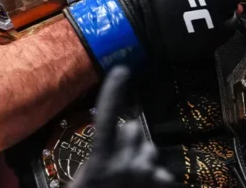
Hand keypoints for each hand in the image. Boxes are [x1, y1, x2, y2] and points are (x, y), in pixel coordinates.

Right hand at [71, 66, 174, 187]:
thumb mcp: (80, 181)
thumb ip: (95, 158)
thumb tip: (107, 142)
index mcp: (100, 160)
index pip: (106, 118)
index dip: (113, 92)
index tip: (122, 70)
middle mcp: (126, 162)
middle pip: (134, 130)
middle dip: (128, 138)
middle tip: (118, 157)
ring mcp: (146, 174)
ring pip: (151, 150)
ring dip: (143, 159)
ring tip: (132, 177)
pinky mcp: (160, 185)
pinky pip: (165, 174)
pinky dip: (157, 179)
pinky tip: (145, 186)